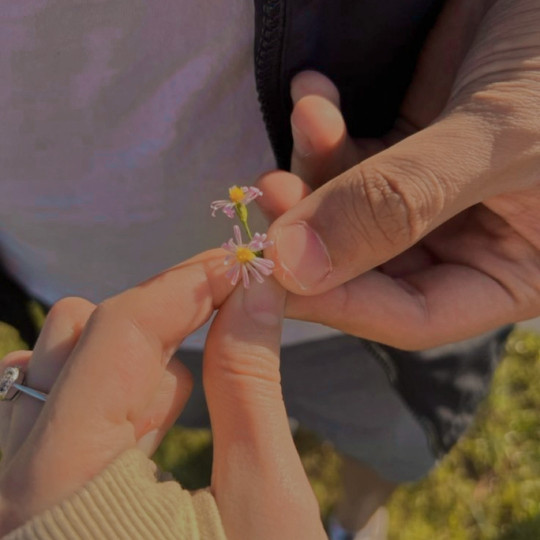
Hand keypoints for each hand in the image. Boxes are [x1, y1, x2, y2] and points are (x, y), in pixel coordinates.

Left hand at [0, 250, 324, 538]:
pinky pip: (58, 403)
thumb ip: (250, 381)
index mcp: (56, 489)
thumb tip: (257, 292)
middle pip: (76, 337)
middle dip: (165, 311)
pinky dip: (118, 385)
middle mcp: (9, 482)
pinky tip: (166, 405)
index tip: (240, 266)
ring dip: (138, 347)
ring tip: (201, 369)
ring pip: (56, 362)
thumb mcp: (263, 505)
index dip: (187, 284)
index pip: (117, 332)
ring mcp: (12, 490)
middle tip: (234, 308)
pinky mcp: (30, 496)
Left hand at [259, 0, 539, 348]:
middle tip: (273, 191)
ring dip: (313, 168)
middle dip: (313, 230)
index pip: (411, 316)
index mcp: (510, 271)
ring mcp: (430, 195)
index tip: (277, 275)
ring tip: (309, 116)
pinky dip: (324, 129)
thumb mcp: (497, 138)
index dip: (340, 300)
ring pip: (346, 210)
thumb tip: (297, 267)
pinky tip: (314, 92)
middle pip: (366, 265)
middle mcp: (466, 242)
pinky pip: (349, 155)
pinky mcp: (405, 146)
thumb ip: (396, 204)